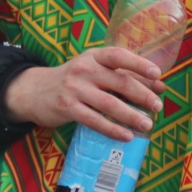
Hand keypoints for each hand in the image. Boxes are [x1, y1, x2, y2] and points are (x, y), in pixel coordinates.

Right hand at [3, 47, 164, 141]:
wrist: (34, 90)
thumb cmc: (73, 79)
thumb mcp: (93, 70)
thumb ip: (122, 75)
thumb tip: (158, 85)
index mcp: (94, 56)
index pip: (118, 55)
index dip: (138, 63)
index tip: (156, 74)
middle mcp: (84, 68)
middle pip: (119, 82)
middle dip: (142, 95)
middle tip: (158, 106)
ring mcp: (75, 88)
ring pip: (109, 103)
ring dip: (131, 115)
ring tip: (147, 124)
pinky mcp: (68, 108)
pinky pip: (95, 120)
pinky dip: (113, 129)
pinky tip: (126, 136)